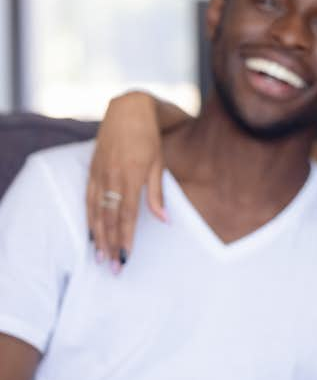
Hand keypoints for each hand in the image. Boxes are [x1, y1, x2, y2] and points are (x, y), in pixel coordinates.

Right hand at [86, 92, 166, 271]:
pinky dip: (89, 218)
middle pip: (109, 218)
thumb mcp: (159, 164)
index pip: (127, 215)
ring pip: (96, 211)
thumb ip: (157, 194)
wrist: (128, 111)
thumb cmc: (149, 139)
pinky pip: (88, 199)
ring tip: (101, 257)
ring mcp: (99, 174)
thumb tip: (165, 220)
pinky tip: (91, 234)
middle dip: (111, 244)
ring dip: (98, 236)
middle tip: (114, 267)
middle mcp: (112, 177)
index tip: (127, 256)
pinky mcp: (92, 171)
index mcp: (131, 177)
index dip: (126, 237)